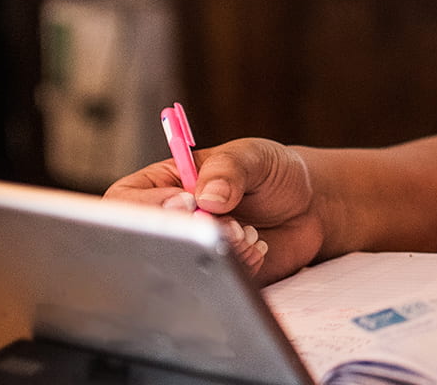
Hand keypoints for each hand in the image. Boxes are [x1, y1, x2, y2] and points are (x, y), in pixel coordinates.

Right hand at [106, 137, 328, 282]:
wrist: (310, 205)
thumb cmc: (272, 173)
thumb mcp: (251, 156)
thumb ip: (228, 169)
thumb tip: (207, 197)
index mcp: (164, 184)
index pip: (126, 200)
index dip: (147, 206)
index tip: (187, 201)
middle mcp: (172, 220)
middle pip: (146, 239)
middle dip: (188, 231)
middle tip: (225, 221)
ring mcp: (192, 251)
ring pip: (182, 264)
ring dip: (220, 248)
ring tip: (248, 230)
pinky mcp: (216, 275)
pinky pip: (215, 281)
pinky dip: (240, 266)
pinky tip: (258, 246)